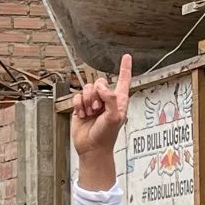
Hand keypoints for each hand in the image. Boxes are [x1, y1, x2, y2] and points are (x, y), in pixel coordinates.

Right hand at [73, 54, 132, 189]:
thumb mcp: (114, 117)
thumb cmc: (106, 136)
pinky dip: (78, 105)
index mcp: (119, 101)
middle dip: (96, 94)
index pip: (123, 80)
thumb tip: (103, 87)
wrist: (91, 148)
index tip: (126, 56)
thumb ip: (111, 100)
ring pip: (87, 88)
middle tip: (97, 109)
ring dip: (86, 101)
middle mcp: (106, 100)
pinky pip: (77, 96)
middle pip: (100, 82)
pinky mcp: (81, 107)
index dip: (125, 68)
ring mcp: (93, 103)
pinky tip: (81, 115)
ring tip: (89, 113)